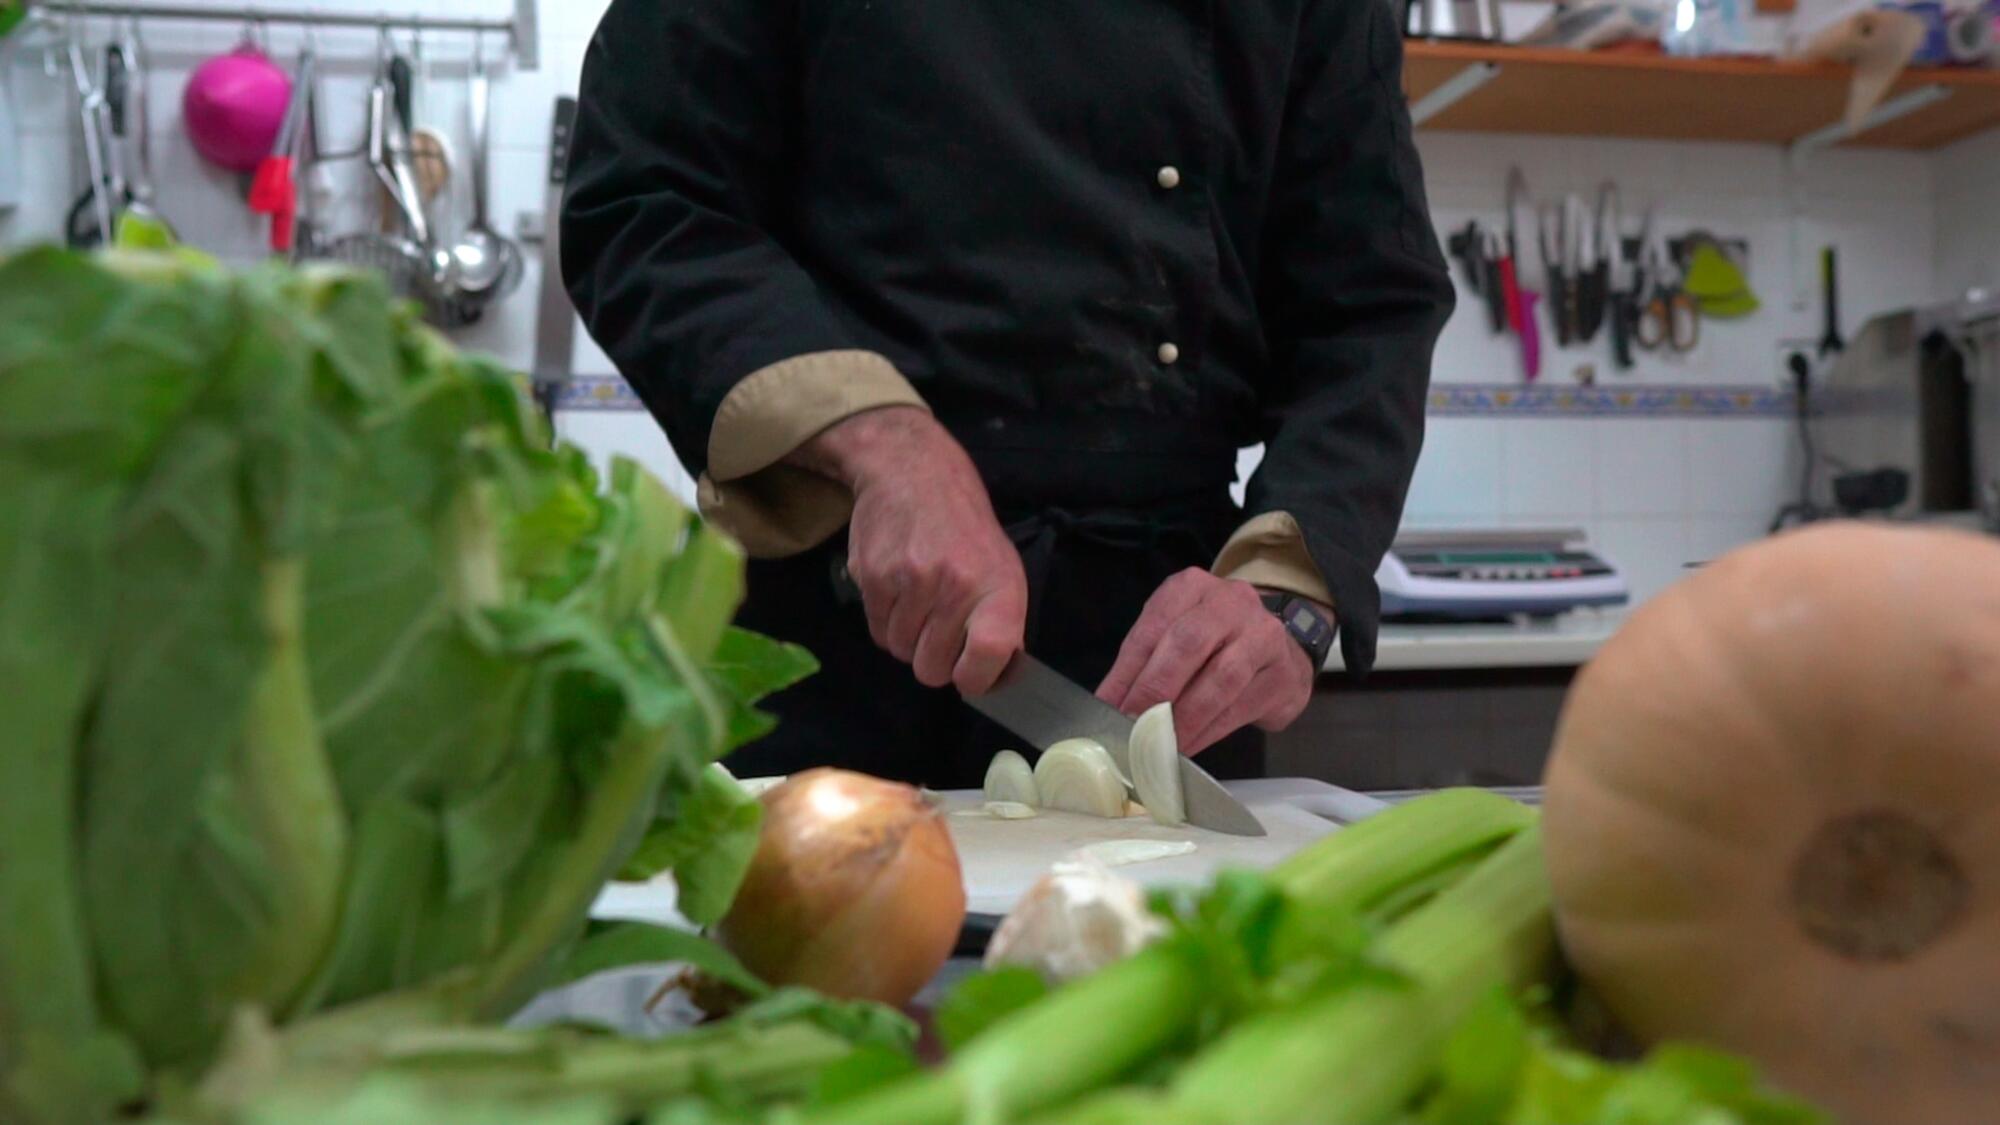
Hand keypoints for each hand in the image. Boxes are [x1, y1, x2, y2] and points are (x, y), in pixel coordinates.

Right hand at [790, 407, 1026, 694]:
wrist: (911, 470)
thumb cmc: (965, 526)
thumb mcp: (1001, 565)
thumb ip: (1000, 620)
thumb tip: (993, 677)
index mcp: (997, 585)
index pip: (989, 654)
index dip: (977, 678)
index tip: (970, 674)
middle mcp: (954, 585)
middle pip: (933, 669)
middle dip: (935, 660)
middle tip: (940, 632)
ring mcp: (909, 581)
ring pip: (902, 652)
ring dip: (909, 639)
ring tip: (919, 604)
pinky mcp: (872, 577)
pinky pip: (877, 632)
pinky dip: (887, 623)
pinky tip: (899, 593)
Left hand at [1096, 569, 1317, 754]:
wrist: (1280, 650)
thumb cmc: (1215, 643)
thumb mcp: (1175, 635)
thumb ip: (1144, 662)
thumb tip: (1108, 704)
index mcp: (1192, 587)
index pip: (1155, 626)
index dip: (1128, 670)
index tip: (1107, 706)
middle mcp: (1231, 603)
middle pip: (1189, 643)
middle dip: (1156, 688)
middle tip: (1132, 723)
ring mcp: (1263, 636)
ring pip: (1220, 679)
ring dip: (1184, 717)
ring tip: (1159, 744)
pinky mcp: (1282, 675)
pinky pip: (1240, 707)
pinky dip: (1208, 731)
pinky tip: (1188, 747)